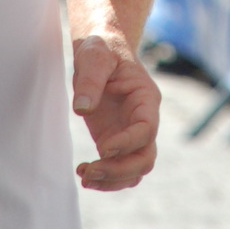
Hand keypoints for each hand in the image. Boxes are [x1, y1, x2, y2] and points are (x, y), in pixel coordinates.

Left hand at [71, 34, 159, 190]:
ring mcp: (131, 133)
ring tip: (85, 177)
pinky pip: (120, 168)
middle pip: (146, 157)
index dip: (128, 143)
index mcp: (146, 98)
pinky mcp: (116, 140)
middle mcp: (144, 119)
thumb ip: (90, 80)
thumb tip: (82, 109)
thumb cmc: (102, 48)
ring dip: (113, 180)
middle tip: (91, 171)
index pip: (147, 129)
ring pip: (135, 169)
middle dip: (120, 170)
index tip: (102, 148)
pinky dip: (106, 178)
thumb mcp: (95, 55)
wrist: (101, 49)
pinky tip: (83, 171)